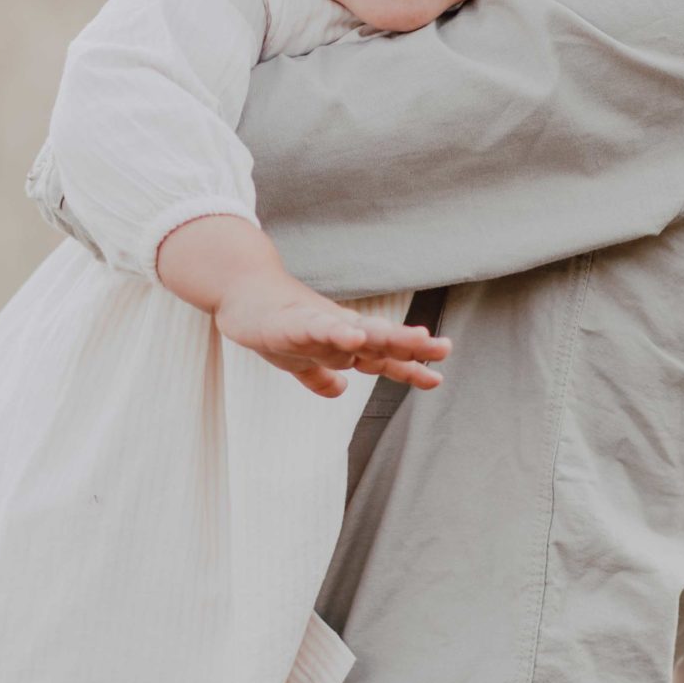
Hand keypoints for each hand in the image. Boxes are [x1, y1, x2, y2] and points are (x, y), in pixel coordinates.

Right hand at [214, 278, 449, 398]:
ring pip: (357, 331)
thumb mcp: (298, 359)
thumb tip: (339, 391)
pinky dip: (336, 332)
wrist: (239, 291)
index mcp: (341, 341)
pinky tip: (354, 337)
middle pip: (380, 339)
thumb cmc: (271, 322)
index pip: (380, 357)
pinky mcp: (291, 321)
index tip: (436, 379)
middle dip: (411, 346)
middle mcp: (336, 330)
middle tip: (444, 348)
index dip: (408, 368)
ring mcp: (316, 323)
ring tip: (416, 339)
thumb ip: (319, 375)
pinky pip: (317, 328)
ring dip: (386, 335)